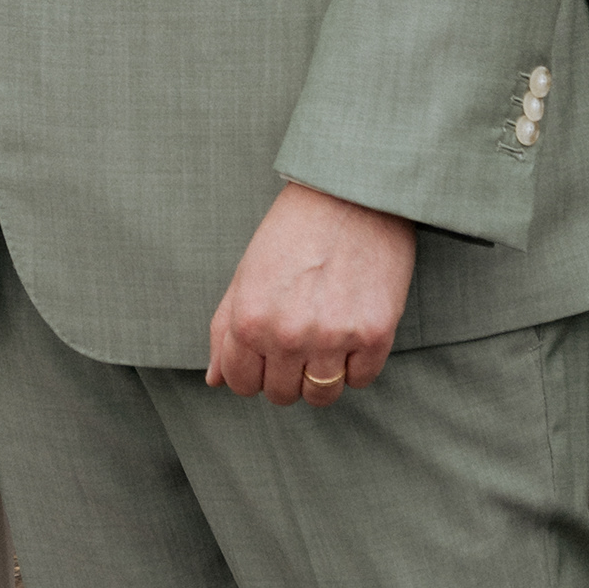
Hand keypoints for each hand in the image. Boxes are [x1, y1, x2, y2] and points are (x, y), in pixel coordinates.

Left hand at [205, 182, 414, 405]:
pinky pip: (361, 379)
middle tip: (299, 337)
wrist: (350, 192)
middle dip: (286, 374)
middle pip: (281, 394)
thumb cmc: (294, 229)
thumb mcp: (246, 273)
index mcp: (248, 319)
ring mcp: (331, 338)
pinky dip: (357, 364)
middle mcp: (286, 335)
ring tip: (326, 337)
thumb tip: (214, 379)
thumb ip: (225, 329)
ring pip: (321, 395)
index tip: (266, 353)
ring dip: (322, 376)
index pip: (240, 383)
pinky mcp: (374, 335)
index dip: (252, 371)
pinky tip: (353, 328)